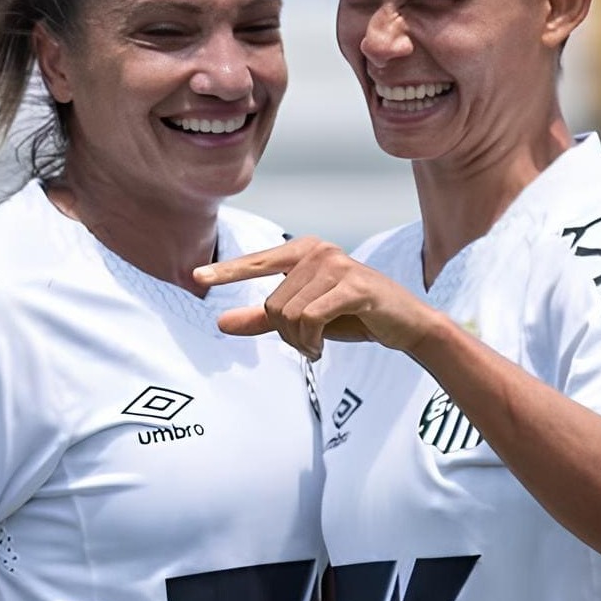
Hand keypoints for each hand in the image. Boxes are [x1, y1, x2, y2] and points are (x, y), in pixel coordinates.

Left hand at [195, 236, 443, 360]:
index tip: (195, 277)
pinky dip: (311, 341)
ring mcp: (337, 266)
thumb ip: (261, 319)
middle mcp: (318, 251)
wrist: (405, 324)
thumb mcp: (302, 317)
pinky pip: (311, 318)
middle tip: (305, 346)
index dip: (226, 272)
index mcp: (303, 251)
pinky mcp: (354, 286)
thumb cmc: (351, 316)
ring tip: (316, 346)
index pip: (256, 262)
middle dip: (285, 336)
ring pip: (289, 314)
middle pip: (272, 304)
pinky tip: (321, 349)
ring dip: (299, 342)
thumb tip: (220, 323)